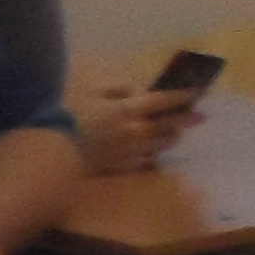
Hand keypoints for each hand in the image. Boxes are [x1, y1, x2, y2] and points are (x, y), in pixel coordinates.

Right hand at [69, 77, 201, 173]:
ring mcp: (131, 152)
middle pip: (169, 124)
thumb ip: (119, 88)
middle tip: (201, 116)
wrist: (53, 151)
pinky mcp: (123, 167)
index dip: (182, 96)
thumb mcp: (93, 91)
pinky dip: (153, 153)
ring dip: (172, 136)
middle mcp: (136, 132)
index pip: (164, 100)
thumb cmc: (69, 115)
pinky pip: (146, 160)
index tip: (198, 92)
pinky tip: (154, 151)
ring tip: (177, 132)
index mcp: (129, 110)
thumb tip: (139, 90)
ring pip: (161, 144)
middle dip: (186, 118)